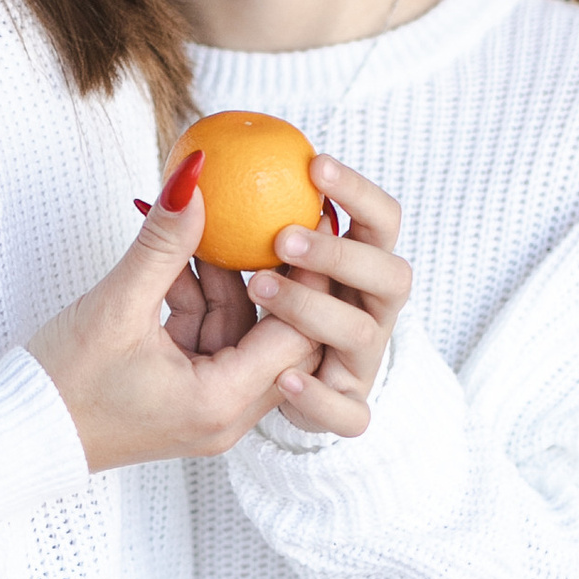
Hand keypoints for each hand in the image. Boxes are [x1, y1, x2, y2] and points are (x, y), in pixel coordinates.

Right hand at [29, 157, 303, 470]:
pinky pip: (213, 339)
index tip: (308, 224)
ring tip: (205, 230)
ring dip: (226, 283)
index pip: (296, 336)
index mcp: (219, 403)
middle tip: (280, 218)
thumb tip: (194, 181)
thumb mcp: (116, 305)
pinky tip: (178, 261)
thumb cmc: (63, 384)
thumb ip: (162, 244)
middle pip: (281, 337)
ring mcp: (208, 409)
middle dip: (276, 277)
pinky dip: (199, 300)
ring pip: (243, 333)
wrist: (21, 434)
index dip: (308, 278)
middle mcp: (226, 416)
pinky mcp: (188, 397)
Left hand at [243, 156, 412, 436]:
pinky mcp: (345, 411)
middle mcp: (367, 313)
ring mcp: (359, 365)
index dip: (359, 194)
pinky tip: (285, 380)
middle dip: (341, 252)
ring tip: (260, 287)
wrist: (233, 401)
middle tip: (284, 238)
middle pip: (392, 277)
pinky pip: (349, 412)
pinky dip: (320, 396)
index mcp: (355, 270)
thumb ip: (222, 232)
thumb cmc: (234, 316)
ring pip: (364, 335)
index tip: (313, 166)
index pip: (382, 222)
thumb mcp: (224, 269)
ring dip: (314, 308)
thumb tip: (185, 177)